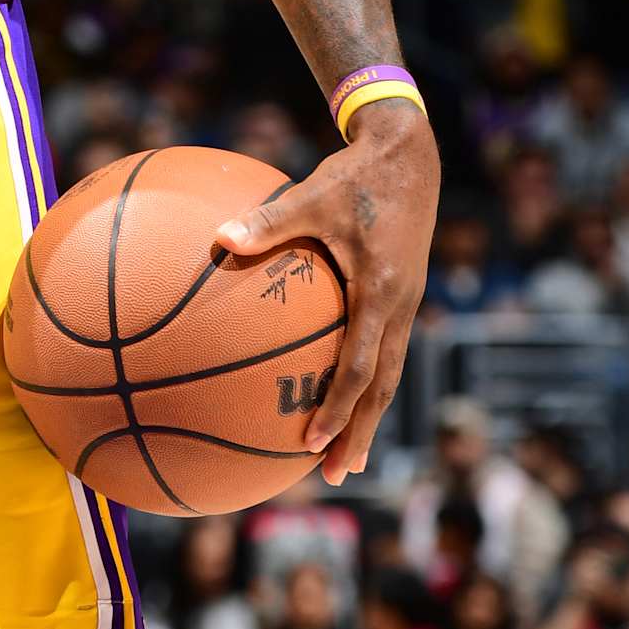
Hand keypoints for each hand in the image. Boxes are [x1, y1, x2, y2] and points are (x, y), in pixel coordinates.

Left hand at [212, 100, 439, 484]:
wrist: (409, 155)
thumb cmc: (355, 175)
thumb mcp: (311, 194)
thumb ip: (267, 221)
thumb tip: (219, 239)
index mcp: (382, 291)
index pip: (360, 365)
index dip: (338, 406)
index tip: (311, 438)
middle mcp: (401, 306)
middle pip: (382, 387)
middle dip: (359, 432)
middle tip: (334, 473)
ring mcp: (406, 304)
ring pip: (389, 373)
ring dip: (367, 415)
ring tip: (344, 455)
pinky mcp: (403, 296)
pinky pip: (385, 350)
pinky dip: (367, 380)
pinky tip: (341, 391)